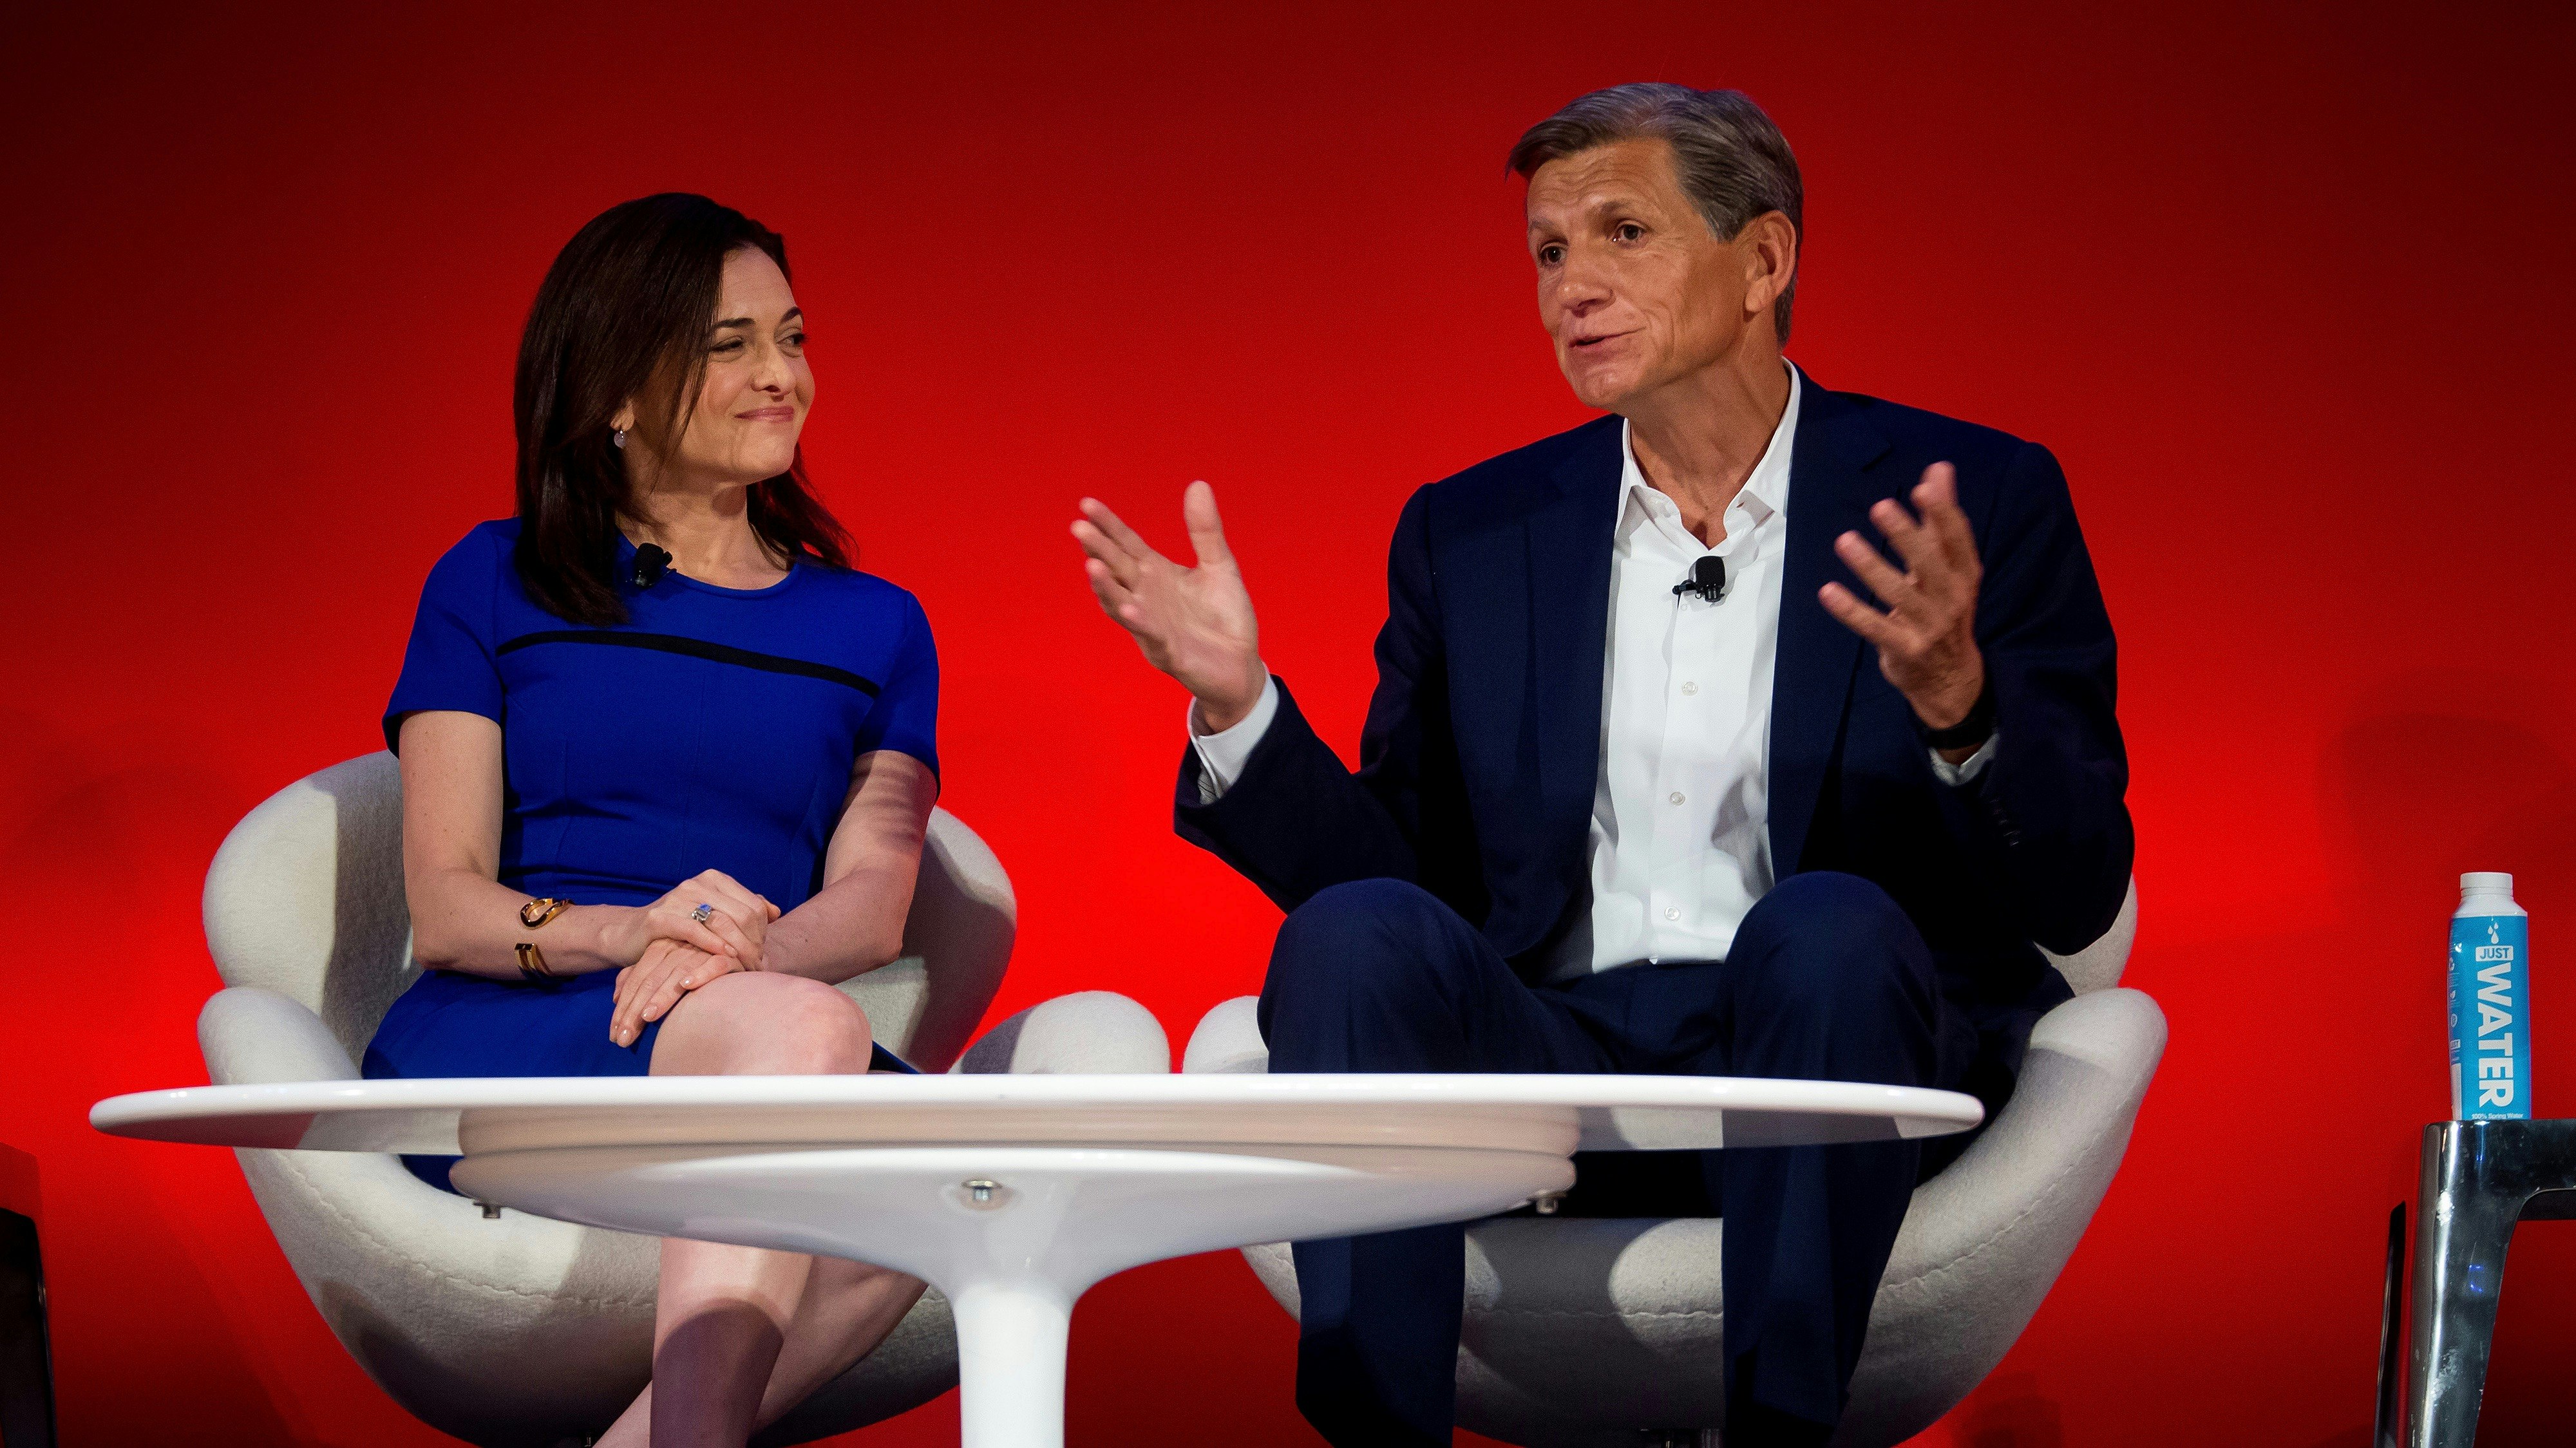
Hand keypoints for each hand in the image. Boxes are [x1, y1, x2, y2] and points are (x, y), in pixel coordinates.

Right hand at [602, 869, 779, 969]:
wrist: (631, 934)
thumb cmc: (679, 929)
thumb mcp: (713, 916)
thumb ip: (743, 909)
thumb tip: (776, 911)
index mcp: (714, 879)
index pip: (753, 906)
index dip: (762, 933)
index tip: (762, 955)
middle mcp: (697, 883)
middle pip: (741, 914)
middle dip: (753, 944)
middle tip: (756, 967)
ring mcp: (677, 898)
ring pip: (721, 921)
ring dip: (737, 948)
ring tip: (745, 968)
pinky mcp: (659, 917)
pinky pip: (693, 930)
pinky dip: (712, 944)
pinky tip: (724, 956)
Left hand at [609, 938, 745, 1046]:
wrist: (738, 945)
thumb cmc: (698, 963)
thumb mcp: (665, 967)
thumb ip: (640, 977)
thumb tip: (615, 996)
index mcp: (661, 947)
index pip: (637, 979)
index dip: (624, 1007)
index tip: (615, 1035)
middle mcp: (679, 945)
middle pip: (652, 978)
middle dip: (635, 1009)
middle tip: (625, 1037)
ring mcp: (703, 949)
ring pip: (678, 972)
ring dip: (663, 995)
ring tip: (648, 1016)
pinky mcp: (729, 954)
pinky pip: (714, 963)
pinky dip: (701, 972)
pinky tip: (687, 985)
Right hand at [1072, 482, 1266, 731]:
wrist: (1241, 665)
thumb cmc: (1224, 618)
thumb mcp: (1219, 566)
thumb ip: (1205, 531)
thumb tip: (1198, 484)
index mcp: (1157, 575)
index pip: (1126, 545)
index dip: (1108, 526)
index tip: (1087, 504)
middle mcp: (1147, 599)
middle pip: (1118, 570)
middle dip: (1098, 551)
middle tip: (1079, 528)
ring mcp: (1153, 627)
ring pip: (1122, 605)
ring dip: (1106, 588)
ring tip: (1091, 566)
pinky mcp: (1169, 653)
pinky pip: (1151, 636)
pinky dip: (1139, 623)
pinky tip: (1129, 609)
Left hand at [1818, 462, 1986, 735]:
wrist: (1952, 678)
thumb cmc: (1945, 609)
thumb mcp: (1949, 566)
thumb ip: (1939, 518)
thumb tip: (1940, 469)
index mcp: (1964, 574)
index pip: (1958, 541)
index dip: (1943, 515)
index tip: (1924, 488)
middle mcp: (1951, 598)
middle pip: (1930, 563)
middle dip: (1906, 535)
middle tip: (1881, 507)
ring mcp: (1929, 626)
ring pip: (1898, 594)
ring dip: (1870, 566)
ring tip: (1845, 541)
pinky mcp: (1905, 649)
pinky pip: (1874, 627)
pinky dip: (1851, 610)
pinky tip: (1827, 591)